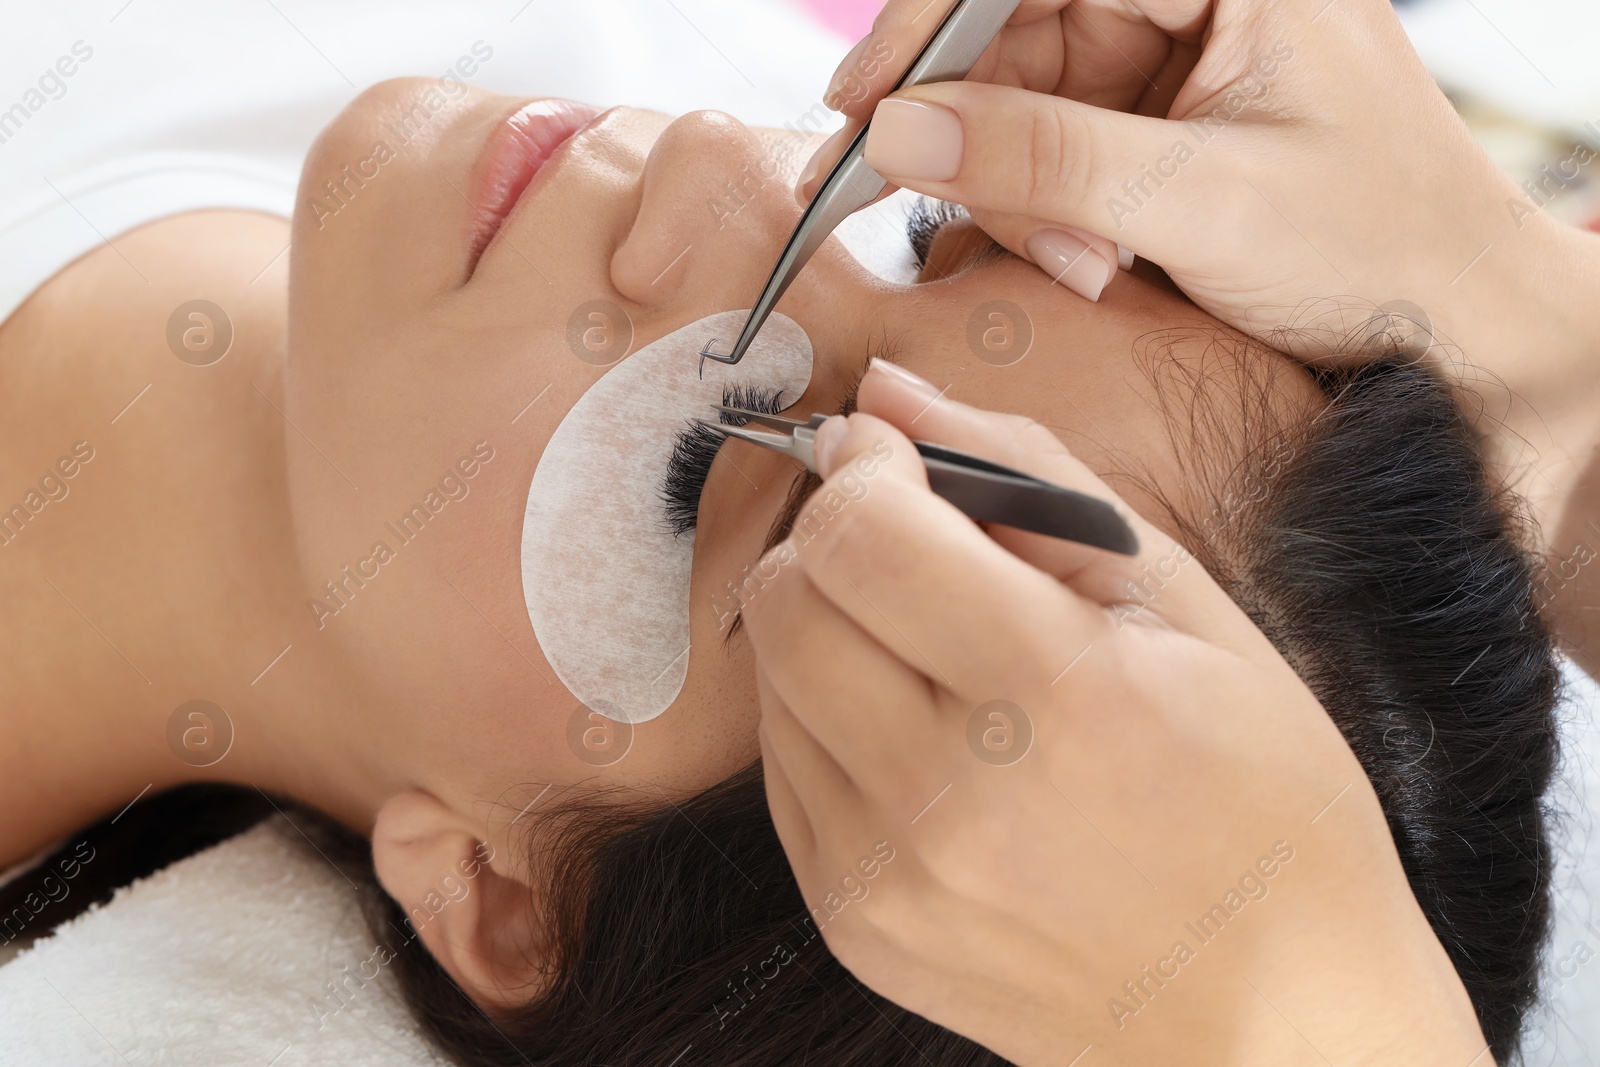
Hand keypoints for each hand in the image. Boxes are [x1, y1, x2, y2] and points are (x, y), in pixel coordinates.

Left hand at [743, 357, 1490, 1065]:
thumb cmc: (1265, 806)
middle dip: (833, 538)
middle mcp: (950, 798)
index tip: (893, 461)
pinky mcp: (853, 925)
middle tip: (910, 547)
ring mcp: (887, 876)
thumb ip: (1031, 480)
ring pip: (768, 679)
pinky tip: (918, 729)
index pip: (862, 535)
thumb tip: (890, 392)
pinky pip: (781, 771)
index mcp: (1056, 699)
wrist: (1274, 1023)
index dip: (863, 469)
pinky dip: (827, 716)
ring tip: (930, 649)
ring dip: (827, 626)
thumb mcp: (1190, 612)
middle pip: (788, 598)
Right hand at [801, 0, 1599, 370]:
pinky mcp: (1166, 125)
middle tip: (966, 221)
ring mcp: (1182, 60)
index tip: (862, 104)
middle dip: (989, 140)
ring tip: (1088, 266)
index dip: (934, 26)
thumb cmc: (1379, 250)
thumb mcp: (1201, 204)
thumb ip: (1045, 159)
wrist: (1457, 333)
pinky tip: (1097, 264)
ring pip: (1028, 104)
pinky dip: (1053, 218)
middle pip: (1022, 36)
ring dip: (1026, 196)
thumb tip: (898, 132)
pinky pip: (1059, 152)